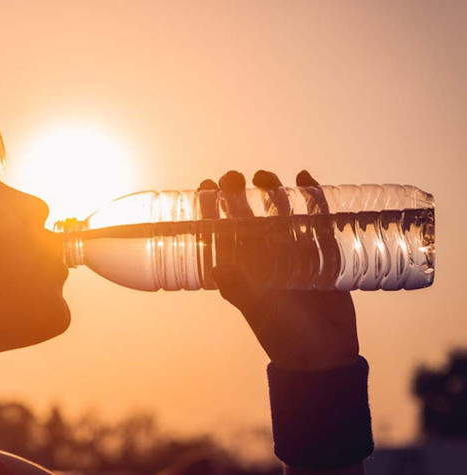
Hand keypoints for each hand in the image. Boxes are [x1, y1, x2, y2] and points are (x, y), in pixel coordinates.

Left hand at [200, 170, 359, 371]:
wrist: (325, 356)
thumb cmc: (283, 336)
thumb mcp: (259, 312)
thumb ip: (241, 291)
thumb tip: (218, 268)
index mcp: (242, 268)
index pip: (221, 231)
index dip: (211, 208)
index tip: (205, 186)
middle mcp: (264, 257)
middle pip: (248, 215)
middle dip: (239, 193)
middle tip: (232, 176)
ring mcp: (293, 252)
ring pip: (279, 212)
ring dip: (272, 191)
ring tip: (264, 176)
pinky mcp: (322, 252)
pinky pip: (316, 219)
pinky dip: (312, 198)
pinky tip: (305, 178)